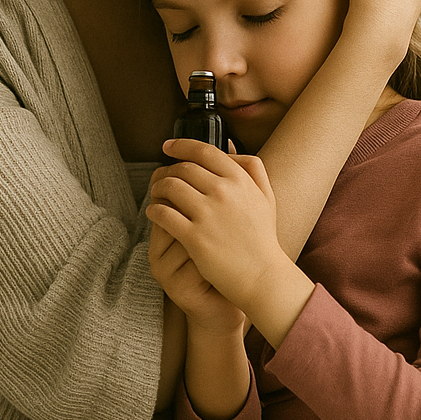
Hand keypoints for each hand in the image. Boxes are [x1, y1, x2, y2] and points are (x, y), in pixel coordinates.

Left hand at [147, 139, 288, 314]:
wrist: (261, 274)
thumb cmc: (262, 236)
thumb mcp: (266, 196)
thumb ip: (252, 168)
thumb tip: (227, 146)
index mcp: (240, 179)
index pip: (204, 151)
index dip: (182, 145)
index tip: (168, 146)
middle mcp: (223, 192)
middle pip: (183, 168)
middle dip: (167, 170)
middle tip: (159, 176)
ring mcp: (208, 214)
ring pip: (169, 188)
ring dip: (157, 188)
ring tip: (156, 194)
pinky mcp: (194, 237)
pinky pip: (164, 215)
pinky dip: (154, 210)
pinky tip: (154, 213)